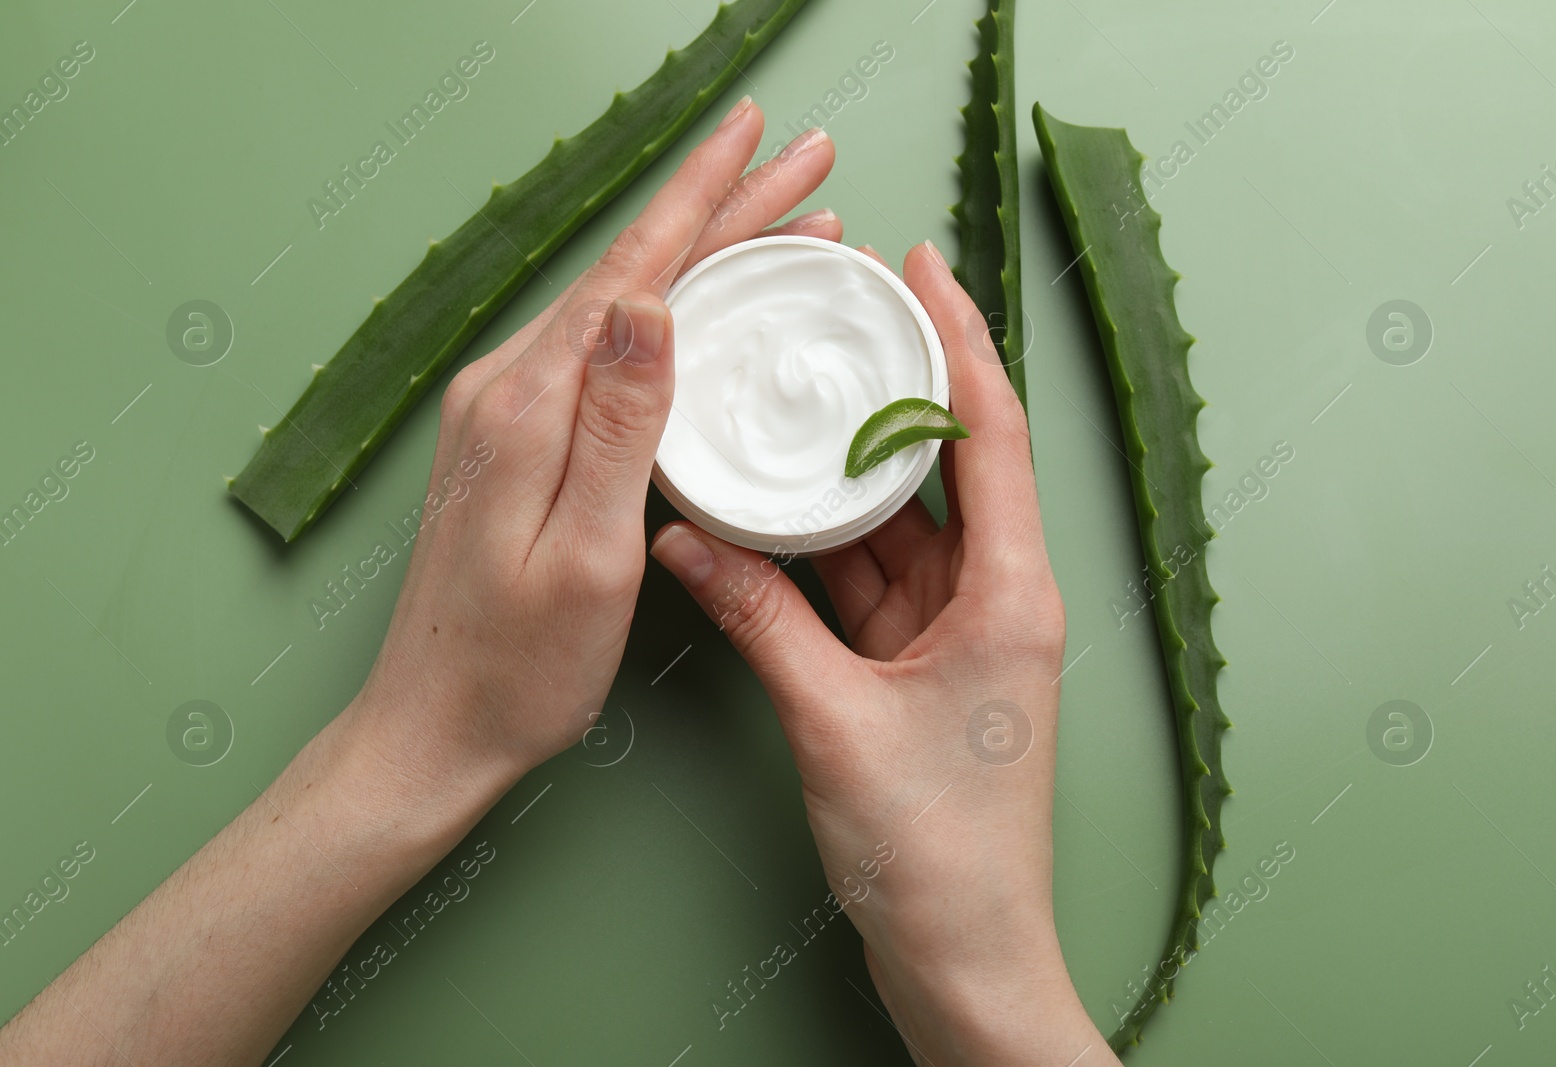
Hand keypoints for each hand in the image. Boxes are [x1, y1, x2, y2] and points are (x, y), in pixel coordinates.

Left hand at [349, 99, 843, 795]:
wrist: (433, 727)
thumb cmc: (516, 667)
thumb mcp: (586, 554)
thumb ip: (619, 425)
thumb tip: (649, 302)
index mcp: (528, 406)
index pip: (633, 275)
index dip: (703, 198)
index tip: (760, 137)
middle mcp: (509, 389)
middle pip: (633, 274)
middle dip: (722, 208)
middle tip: (805, 162)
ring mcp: (509, 411)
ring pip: (624, 306)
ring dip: (705, 254)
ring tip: (783, 225)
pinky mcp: (519, 440)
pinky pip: (606, 352)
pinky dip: (671, 313)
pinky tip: (705, 309)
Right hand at [650, 242, 1118, 1064]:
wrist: (963, 958)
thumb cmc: (935, 852)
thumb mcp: (833, 720)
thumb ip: (758, 619)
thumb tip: (687, 542)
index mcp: (1011, 592)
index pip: (991, 434)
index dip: (960, 338)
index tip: (920, 266)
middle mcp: (995, 598)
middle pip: (943, 465)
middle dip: (889, 389)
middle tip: (835, 316)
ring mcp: (955, 633)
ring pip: (895, 523)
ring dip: (843, 472)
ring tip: (787, 398)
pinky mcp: (916, 668)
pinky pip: (864, 581)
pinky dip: (818, 548)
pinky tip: (767, 512)